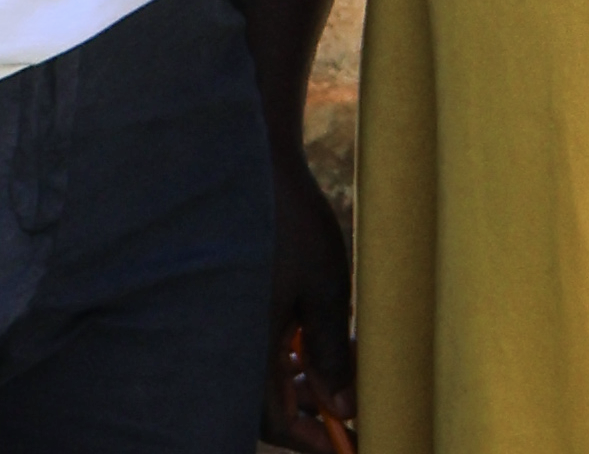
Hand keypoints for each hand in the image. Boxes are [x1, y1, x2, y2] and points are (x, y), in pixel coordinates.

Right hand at [259, 138, 357, 449]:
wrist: (253, 162)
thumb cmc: (289, 220)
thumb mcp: (325, 286)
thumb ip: (332, 351)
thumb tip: (345, 405)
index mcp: (245, 351)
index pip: (277, 426)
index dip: (318, 442)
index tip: (354, 443)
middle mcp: (228, 346)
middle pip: (271, 408)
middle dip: (316, 413)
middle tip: (360, 406)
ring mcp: (229, 326)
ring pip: (268, 381)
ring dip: (308, 384)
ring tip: (350, 370)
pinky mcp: (234, 307)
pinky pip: (261, 351)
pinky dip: (294, 356)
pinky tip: (324, 340)